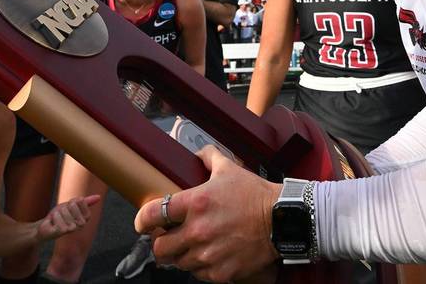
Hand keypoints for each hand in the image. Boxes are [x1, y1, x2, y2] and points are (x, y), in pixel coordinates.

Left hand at [36, 194, 100, 241]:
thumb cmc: (60, 216)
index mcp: (86, 217)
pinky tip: (53, 223)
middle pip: (72, 205)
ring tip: (56, 219)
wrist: (46, 226)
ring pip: (64, 210)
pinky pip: (58, 217)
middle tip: (61, 214)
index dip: (71, 202)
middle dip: (64, 207)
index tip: (68, 208)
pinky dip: (53, 217)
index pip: (81, 201)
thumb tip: (99, 196)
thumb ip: (85, 202)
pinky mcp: (63, 232)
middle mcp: (81, 224)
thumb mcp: (72, 205)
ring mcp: (72, 229)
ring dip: (57, 212)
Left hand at [136, 146, 281, 282]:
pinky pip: (198, 274)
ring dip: (182, 255)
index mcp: (195, 203)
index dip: (143, 220)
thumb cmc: (256, 195)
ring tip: (194, 245)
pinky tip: (211, 254)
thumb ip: (209, 158)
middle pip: (159, 248)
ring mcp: (208, 254)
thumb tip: (199, 154)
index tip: (144, 222)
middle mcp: (197, 231)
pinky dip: (201, 267)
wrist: (282, 220)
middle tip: (170, 237)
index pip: (152, 215)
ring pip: (178, 263)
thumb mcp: (230, 169)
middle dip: (162, 242)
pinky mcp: (220, 272)